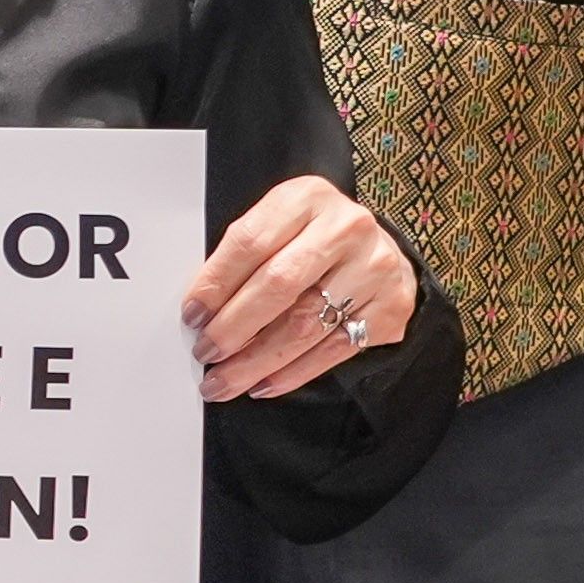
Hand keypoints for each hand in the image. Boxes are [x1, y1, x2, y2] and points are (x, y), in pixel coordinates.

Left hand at [181, 174, 414, 401]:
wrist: (377, 248)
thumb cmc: (312, 236)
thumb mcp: (277, 224)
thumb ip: (243, 256)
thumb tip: (200, 310)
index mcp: (306, 198)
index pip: (250, 243)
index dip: (215, 283)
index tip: (192, 315)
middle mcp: (346, 229)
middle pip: (278, 286)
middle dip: (233, 327)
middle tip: (205, 353)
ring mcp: (374, 269)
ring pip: (305, 325)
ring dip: (257, 361)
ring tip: (225, 381)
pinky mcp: (391, 307)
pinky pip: (333, 349)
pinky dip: (292, 372)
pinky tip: (264, 384)